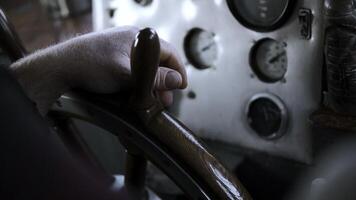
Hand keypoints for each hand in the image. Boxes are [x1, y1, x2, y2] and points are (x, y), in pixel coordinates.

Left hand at [10, 26, 186, 114]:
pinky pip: (135, 68)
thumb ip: (153, 78)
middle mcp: (132, 40)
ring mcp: (122, 48)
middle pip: (158, 60)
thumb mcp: (125, 75)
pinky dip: (141, 80)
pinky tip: (139, 92)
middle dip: (165, 80)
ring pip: (147, 66)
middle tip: (167, 98)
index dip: (178, 71)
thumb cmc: (89, 65)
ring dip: (153, 82)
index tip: (182, 86)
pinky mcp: (114, 57)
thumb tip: (176, 81)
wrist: (61, 67)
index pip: (169, 52)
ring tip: (154, 99)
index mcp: (138, 38)